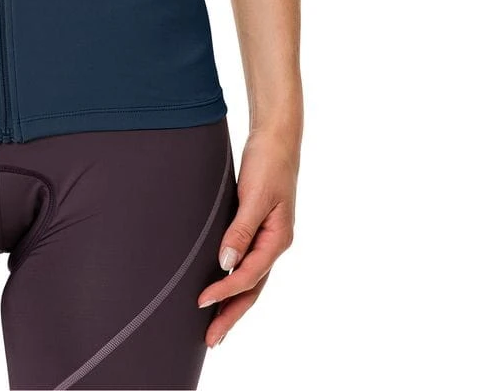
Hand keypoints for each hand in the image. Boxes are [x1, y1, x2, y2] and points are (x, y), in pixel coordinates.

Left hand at [196, 123, 298, 347]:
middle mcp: (274, 244)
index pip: (249, 276)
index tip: (201, 302)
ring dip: (233, 304)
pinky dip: (234, 281)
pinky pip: (246, 264)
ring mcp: (267, 238)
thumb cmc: (267, 162)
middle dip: (231, 315)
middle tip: (211, 341)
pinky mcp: (257, 229)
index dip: (225, 292)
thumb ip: (241, 230)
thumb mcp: (255, 195)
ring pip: (250, 281)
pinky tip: (222, 287)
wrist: (275, 138)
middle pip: (252, 289)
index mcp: (278, 239)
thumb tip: (226, 264)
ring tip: (214, 327)